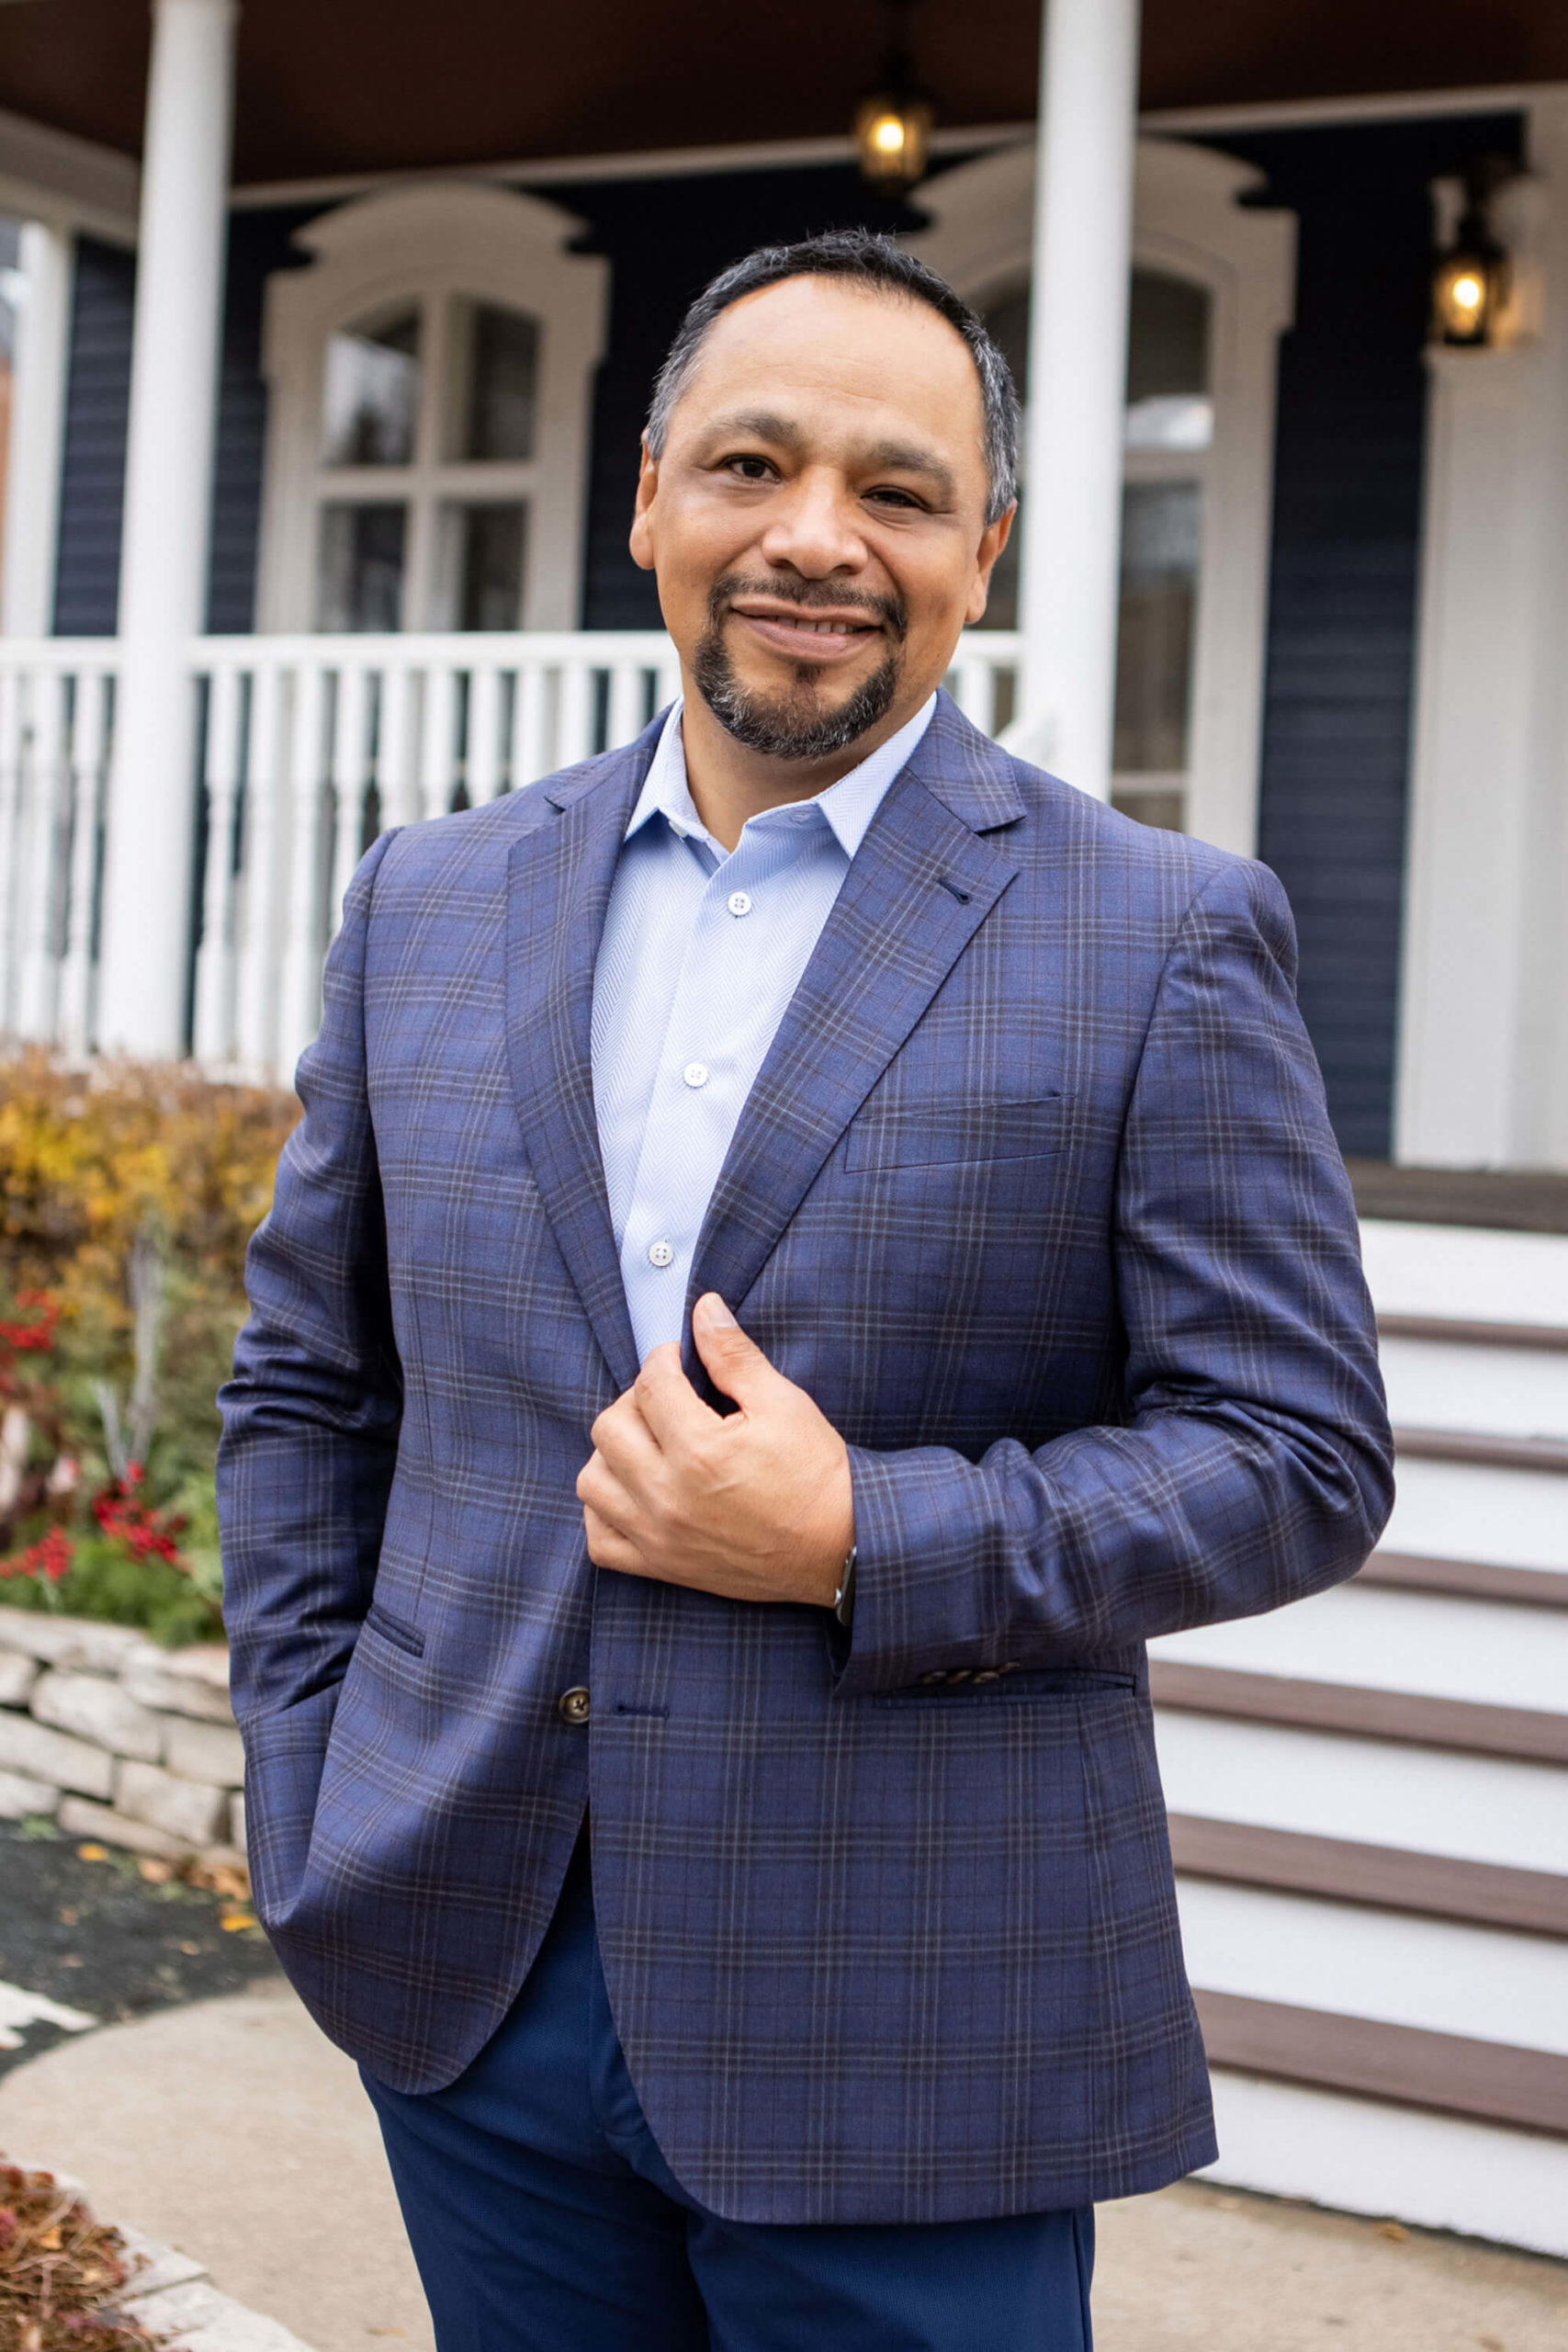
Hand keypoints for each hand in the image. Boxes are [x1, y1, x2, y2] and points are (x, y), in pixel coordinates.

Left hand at [576, 1294, 853, 1606]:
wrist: (841, 1547)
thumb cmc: (816, 1474)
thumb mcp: (783, 1403)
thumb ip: (733, 1355)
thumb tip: (704, 1307)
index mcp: (700, 1451)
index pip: (650, 1384)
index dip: (664, 1360)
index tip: (682, 1361)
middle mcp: (669, 1496)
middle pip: (608, 1428)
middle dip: (634, 1402)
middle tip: (668, 1399)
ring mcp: (659, 1536)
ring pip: (591, 1482)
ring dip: (611, 1454)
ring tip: (649, 1445)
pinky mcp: (662, 1566)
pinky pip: (599, 1541)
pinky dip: (605, 1512)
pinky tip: (634, 1492)